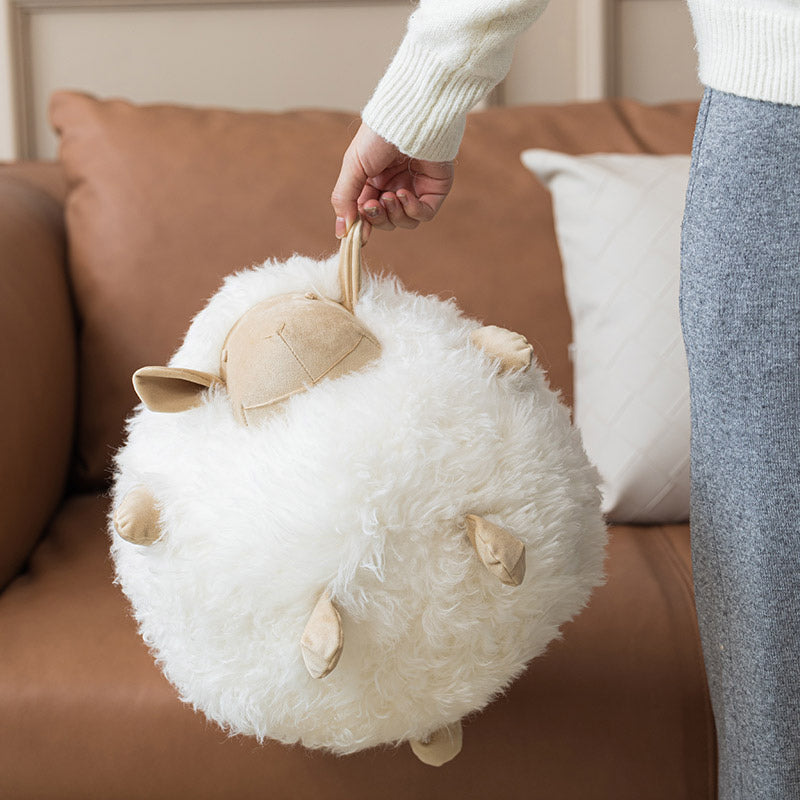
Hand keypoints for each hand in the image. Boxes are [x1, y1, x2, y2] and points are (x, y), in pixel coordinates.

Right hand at [331, 123, 453, 241]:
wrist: (408, 117)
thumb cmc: (378, 135)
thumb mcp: (353, 166)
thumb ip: (344, 198)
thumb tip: (342, 232)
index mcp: (374, 180)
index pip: (367, 213)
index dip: (362, 225)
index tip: (355, 232)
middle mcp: (395, 185)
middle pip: (386, 221)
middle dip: (377, 218)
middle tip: (372, 205)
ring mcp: (416, 188)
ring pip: (405, 221)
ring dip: (394, 214)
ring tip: (389, 196)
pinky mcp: (435, 189)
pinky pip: (424, 214)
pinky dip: (412, 210)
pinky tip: (403, 195)